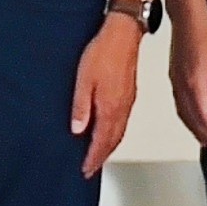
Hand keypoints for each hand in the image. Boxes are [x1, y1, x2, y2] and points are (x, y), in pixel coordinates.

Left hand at [70, 12, 141, 177]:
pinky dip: (114, 134)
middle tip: (90, 169)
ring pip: (119, 133)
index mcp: (110, 109)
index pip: (101, 142)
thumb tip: (77, 130)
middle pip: (112, 141)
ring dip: (108, 147)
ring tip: (98, 156)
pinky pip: (122, 122)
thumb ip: (81, 107)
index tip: (85, 170)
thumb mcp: (83, 80)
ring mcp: (127, 102)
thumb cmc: (103, 53)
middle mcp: (121, 109)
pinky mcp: (128, 94)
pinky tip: (108, 131)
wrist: (123, 35)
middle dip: (101, 157)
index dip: (93, 158)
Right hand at [169, 3, 206, 149]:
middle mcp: (181, 84)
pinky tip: (192, 114)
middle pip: (190, 116)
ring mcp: (175, 79)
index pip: (202, 114)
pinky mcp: (174, 74)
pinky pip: (178, 101)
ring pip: (182, 110)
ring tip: (203, 136)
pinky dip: (186, 114)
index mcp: (193, 82)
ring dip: (192, 125)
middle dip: (201, 132)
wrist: (187, 17)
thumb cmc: (206, 34)